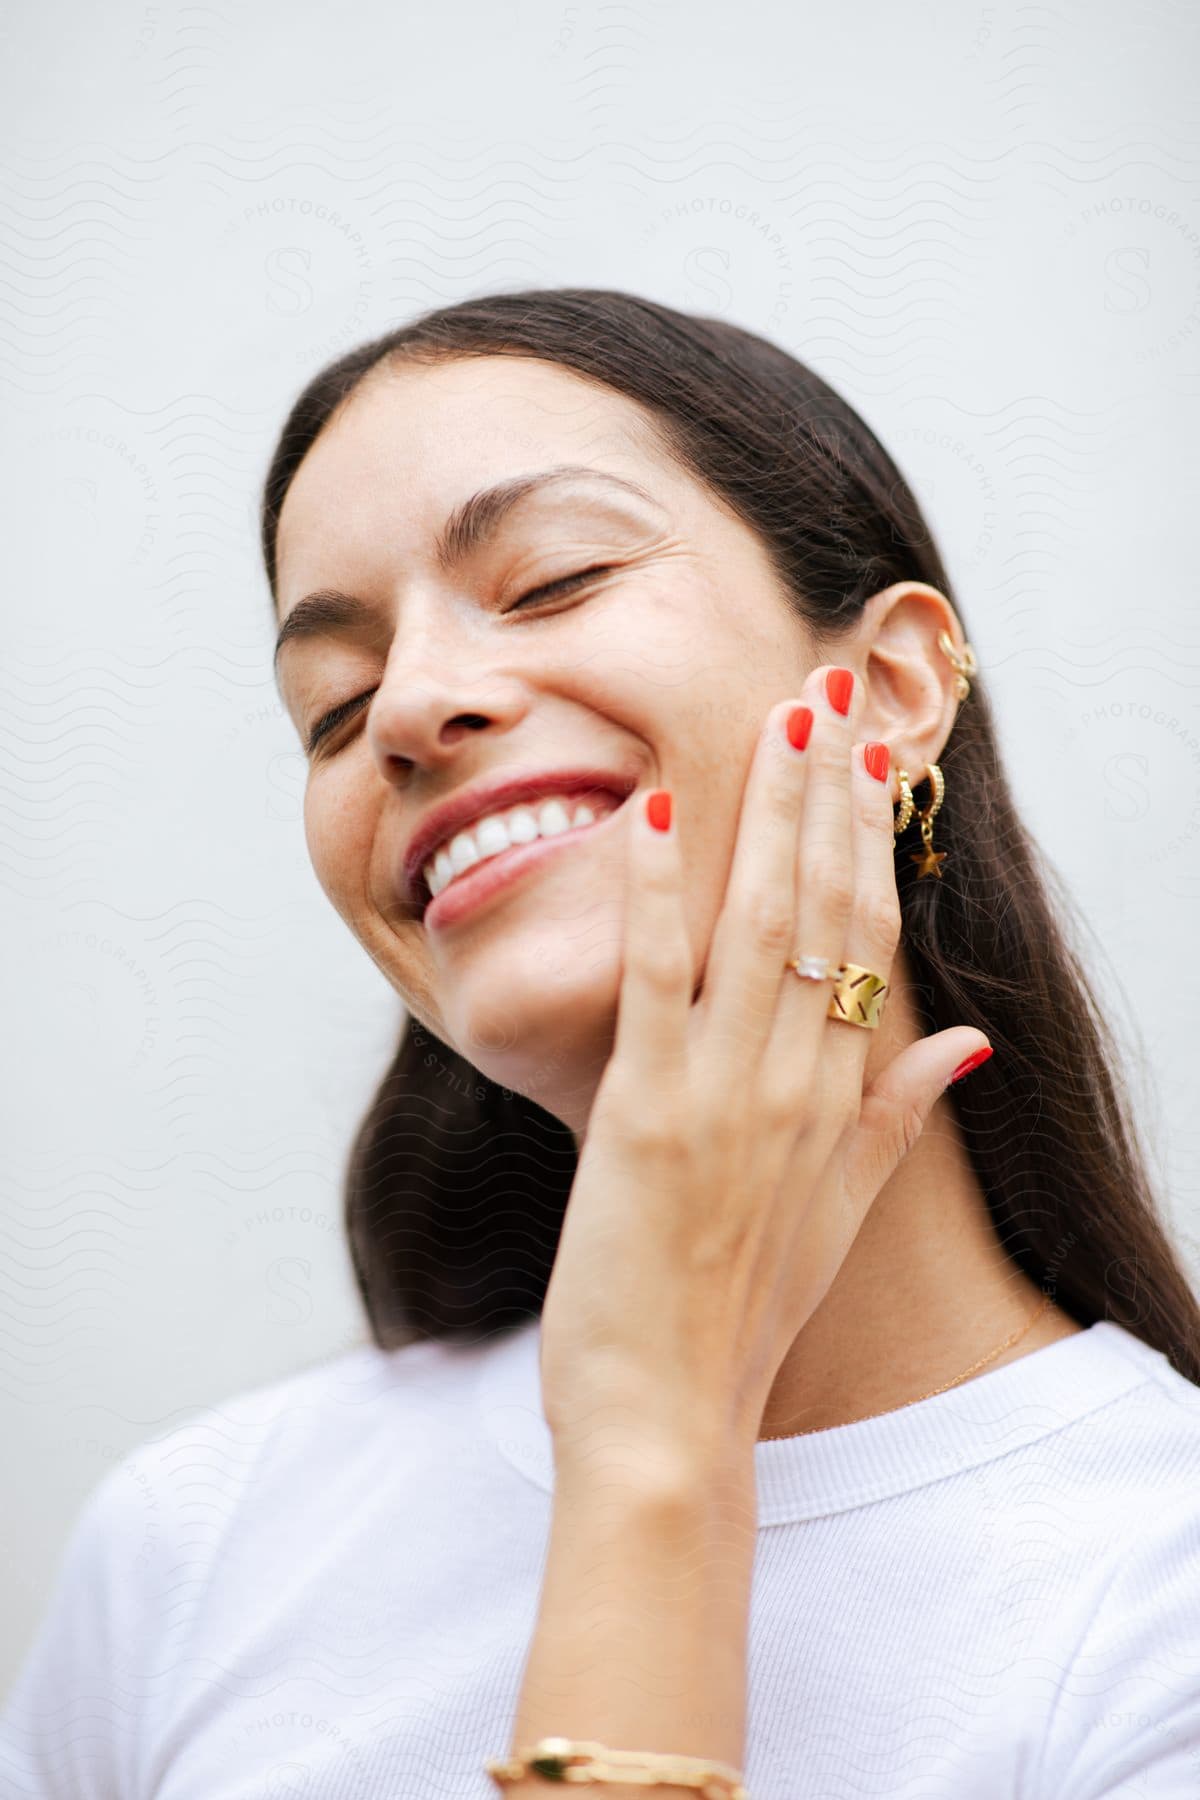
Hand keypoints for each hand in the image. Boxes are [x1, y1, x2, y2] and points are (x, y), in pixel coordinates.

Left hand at [537, 663, 991, 1464]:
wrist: (670, 1417)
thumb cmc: (742, 1316)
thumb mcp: (841, 1214)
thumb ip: (899, 1116)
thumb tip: (966, 1044)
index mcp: (840, 1100)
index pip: (867, 939)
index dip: (867, 838)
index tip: (868, 758)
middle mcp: (795, 1082)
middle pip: (825, 909)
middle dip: (828, 794)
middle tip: (829, 691)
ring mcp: (723, 1095)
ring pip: (758, 925)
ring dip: (768, 815)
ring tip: (779, 719)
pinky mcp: (642, 1115)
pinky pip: (654, 981)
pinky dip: (653, 893)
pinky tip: (644, 811)